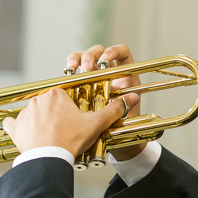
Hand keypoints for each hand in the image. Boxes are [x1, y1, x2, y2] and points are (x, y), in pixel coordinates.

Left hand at [2, 87, 138, 158]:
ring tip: (50, 137)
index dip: (71, 109)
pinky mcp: (15, 127)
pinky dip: (17, 128)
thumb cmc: (71, 140)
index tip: (74, 120)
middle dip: (56, 116)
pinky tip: (23, 133)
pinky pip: (13, 124)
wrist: (49, 158)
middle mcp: (38, 99)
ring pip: (34, 114)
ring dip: (40, 123)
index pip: (65, 97)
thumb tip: (132, 98)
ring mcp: (25, 113)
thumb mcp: (96, 124)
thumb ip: (114, 110)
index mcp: (57, 94)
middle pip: (50, 105)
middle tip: (65, 131)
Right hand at [65, 44, 145, 160]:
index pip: (122, 53)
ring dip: (77, 58)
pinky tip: (67, 74)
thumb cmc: (122, 132)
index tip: (105, 61)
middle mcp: (109, 74)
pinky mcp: (80, 86)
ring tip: (72, 68)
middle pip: (99, 52)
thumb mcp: (125, 119)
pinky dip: (69, 71)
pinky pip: (74, 72)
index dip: (114, 51)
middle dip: (90, 56)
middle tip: (84, 68)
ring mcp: (93, 78)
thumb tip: (130, 95)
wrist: (111, 146)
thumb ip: (127, 107)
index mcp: (125, 77)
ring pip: (83, 58)